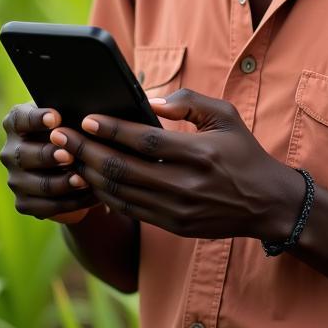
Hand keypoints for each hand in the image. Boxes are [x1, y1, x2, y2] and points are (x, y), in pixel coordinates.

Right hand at [0, 103, 101, 223]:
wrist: (72, 165)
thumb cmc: (72, 129)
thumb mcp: (70, 117)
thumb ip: (72, 113)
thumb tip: (86, 113)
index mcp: (16, 123)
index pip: (20, 119)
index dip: (37, 119)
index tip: (56, 118)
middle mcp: (10, 151)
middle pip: (25, 155)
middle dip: (49, 156)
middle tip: (71, 155)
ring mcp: (15, 179)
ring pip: (39, 184)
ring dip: (63, 183)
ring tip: (85, 180)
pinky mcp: (24, 203)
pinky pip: (47, 207)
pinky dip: (71, 202)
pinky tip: (90, 196)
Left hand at [48, 88, 301, 240]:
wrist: (266, 204)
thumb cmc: (243, 152)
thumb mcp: (225, 116)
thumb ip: (188, 102)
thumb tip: (149, 101)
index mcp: (200, 154)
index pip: (145, 142)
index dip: (112, 130)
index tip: (86, 119)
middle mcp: (186, 186)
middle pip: (123, 169)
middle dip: (86, 151)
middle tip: (61, 135)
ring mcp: (177, 210)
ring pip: (120, 193)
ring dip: (89, 174)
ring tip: (66, 156)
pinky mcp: (172, 226)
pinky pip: (129, 210)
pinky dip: (104, 194)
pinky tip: (88, 178)